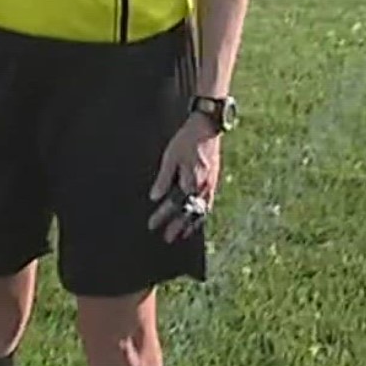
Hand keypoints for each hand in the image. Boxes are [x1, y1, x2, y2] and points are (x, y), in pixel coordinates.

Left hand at [148, 115, 222, 242]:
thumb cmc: (186, 140)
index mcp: (190, 181)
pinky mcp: (213, 181)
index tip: (152, 226)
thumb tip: (155, 198)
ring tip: (183, 234)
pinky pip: (208, 203)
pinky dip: (201, 214)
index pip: (174, 204)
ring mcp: (210, 185)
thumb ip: (164, 178)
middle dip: (177, 226)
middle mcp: (202, 186)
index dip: (162, 216)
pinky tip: (197, 217)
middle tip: (167, 238)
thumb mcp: (170, 157)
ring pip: (201, 210)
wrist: (207, 127)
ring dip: (191, 224)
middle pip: (189, 212)